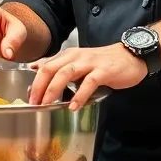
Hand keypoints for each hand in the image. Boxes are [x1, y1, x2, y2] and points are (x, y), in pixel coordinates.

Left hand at [28, 44, 146, 109]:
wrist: (131, 56)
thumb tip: (36, 68)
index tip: (28, 96)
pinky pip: (88, 82)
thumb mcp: (78, 61)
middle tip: (34, 102)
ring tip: (47, 103)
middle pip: (51, 69)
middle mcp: (76, 56)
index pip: (45, 66)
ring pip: (66, 73)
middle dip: (39, 86)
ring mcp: (90, 63)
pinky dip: (79, 95)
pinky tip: (74, 106)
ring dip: (54, 89)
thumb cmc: (103, 62)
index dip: (34, 81)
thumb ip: (59, 65)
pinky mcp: (103, 71)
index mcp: (68, 55)